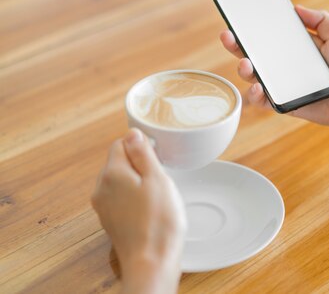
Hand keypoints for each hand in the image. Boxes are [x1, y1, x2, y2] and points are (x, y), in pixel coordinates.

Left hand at [91, 128, 185, 293]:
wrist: (151, 262)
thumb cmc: (159, 221)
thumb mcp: (158, 179)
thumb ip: (143, 154)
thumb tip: (133, 133)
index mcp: (112, 173)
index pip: (120, 143)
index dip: (141, 146)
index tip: (158, 157)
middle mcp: (101, 188)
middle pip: (119, 162)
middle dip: (140, 165)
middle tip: (161, 178)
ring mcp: (103, 206)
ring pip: (121, 181)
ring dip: (138, 182)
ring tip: (157, 196)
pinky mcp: (110, 220)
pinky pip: (121, 198)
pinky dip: (135, 198)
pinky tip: (150, 210)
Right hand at [220, 5, 328, 133]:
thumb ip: (320, 19)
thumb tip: (295, 8)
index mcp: (296, 48)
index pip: (268, 35)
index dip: (252, 26)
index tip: (238, 15)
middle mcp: (285, 65)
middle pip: (253, 53)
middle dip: (235, 44)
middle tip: (227, 35)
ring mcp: (282, 85)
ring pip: (252, 76)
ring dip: (242, 68)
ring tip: (245, 64)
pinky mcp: (284, 104)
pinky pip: (263, 100)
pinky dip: (255, 94)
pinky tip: (258, 87)